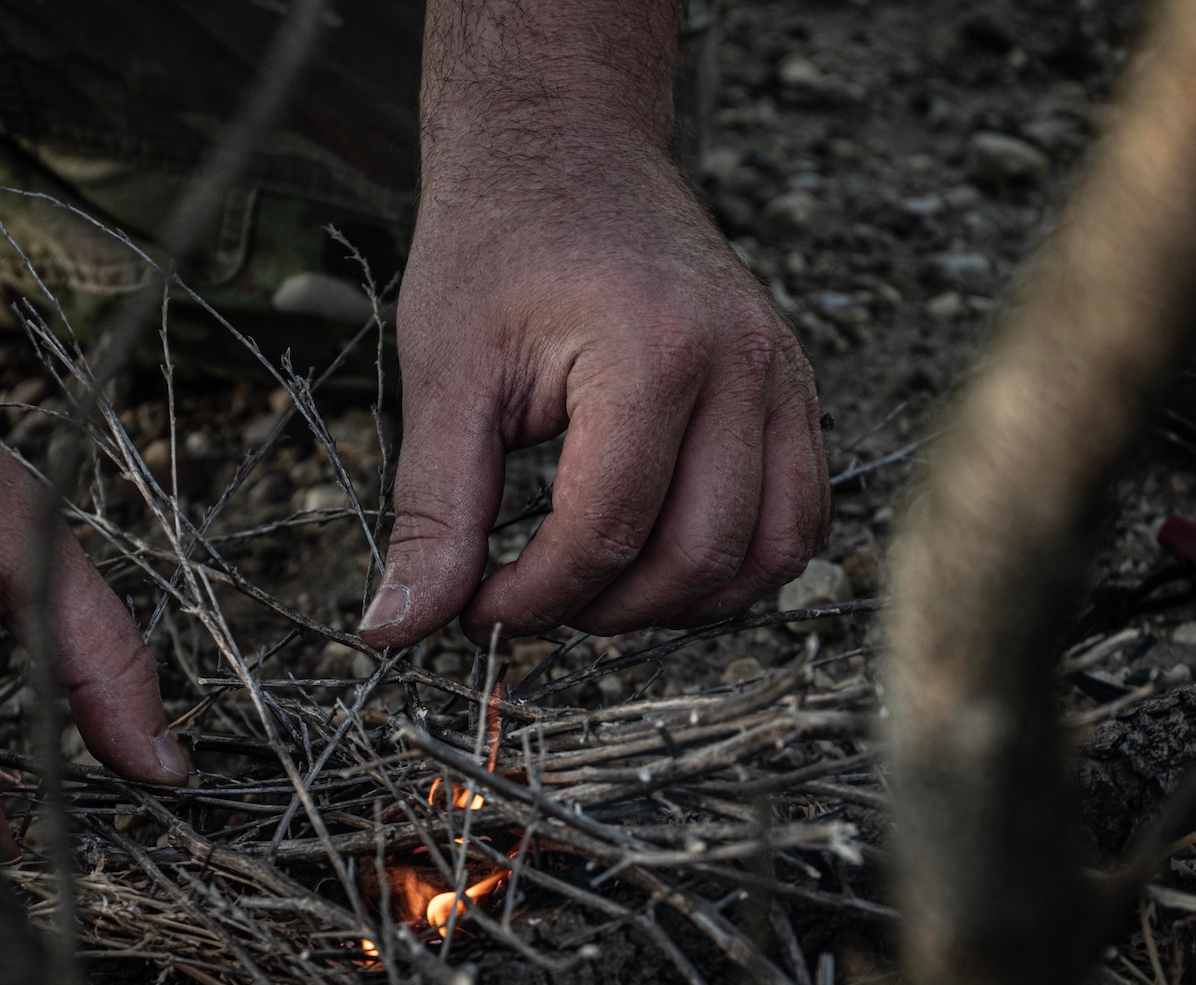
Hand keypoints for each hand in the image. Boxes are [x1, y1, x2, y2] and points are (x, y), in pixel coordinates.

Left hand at [360, 155, 827, 646]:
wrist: (565, 145)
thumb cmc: (498, 242)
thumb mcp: (444, 377)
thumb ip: (433, 511)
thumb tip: (395, 626)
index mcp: (651, 353)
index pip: (606, 531)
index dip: (534, 598)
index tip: (478, 608)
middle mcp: (740, 364)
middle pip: (696, 555)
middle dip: (603, 608)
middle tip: (529, 599)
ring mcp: (782, 374)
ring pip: (769, 551)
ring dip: (681, 601)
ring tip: (597, 589)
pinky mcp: (793, 386)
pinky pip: (800, 513)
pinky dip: (741, 563)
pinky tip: (663, 563)